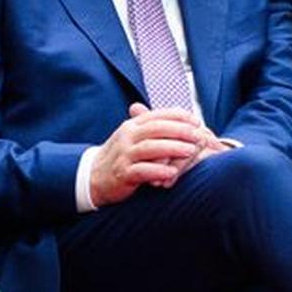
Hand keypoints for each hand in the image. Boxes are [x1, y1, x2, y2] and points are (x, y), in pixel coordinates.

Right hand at [83, 103, 216, 205]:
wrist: (94, 176)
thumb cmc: (121, 155)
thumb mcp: (134, 136)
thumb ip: (154, 127)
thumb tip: (181, 116)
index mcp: (132, 125)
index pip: (157, 115)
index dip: (178, 116)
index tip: (196, 120)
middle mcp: (127, 137)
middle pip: (155, 129)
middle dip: (179, 130)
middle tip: (197, 135)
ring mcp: (124, 155)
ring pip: (150, 148)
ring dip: (172, 148)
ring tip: (190, 151)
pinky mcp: (122, 174)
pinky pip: (141, 170)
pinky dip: (157, 171)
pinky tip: (172, 173)